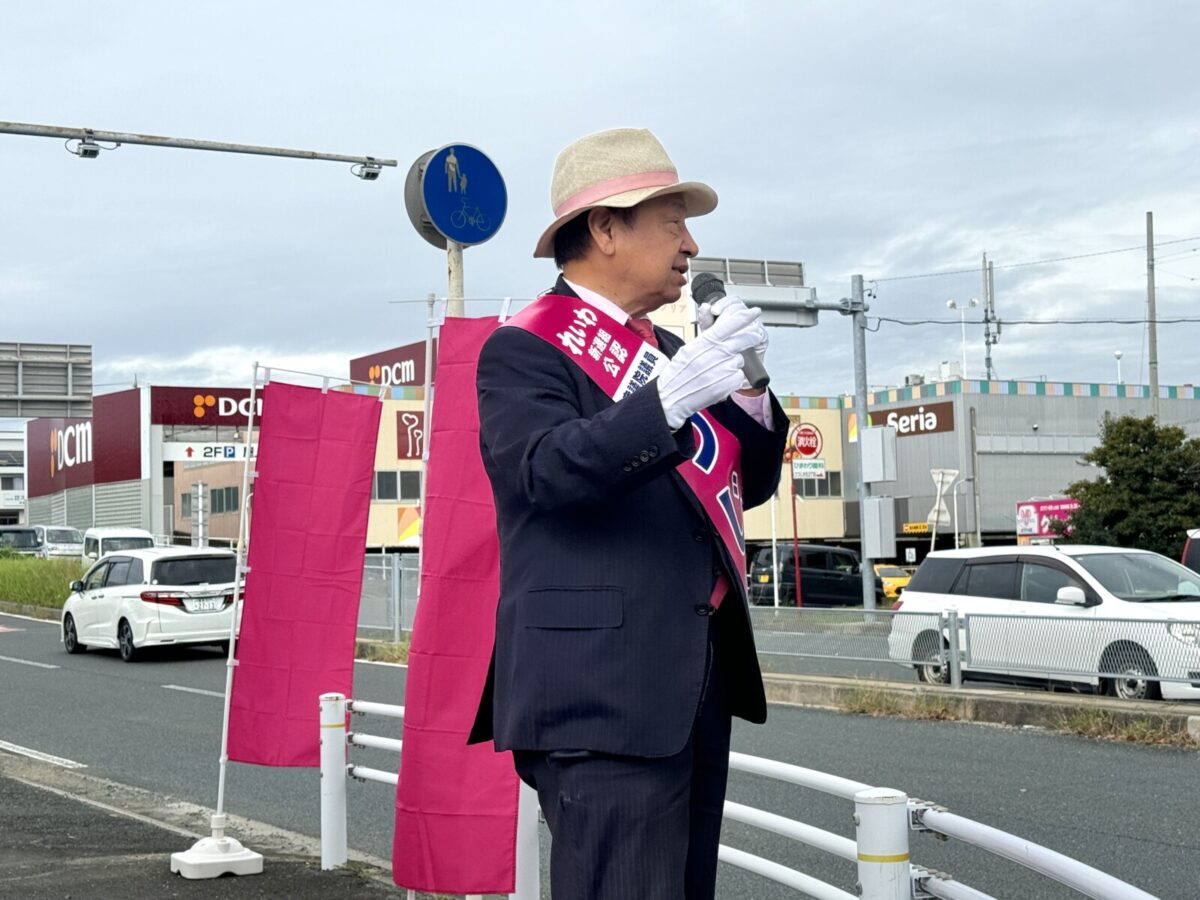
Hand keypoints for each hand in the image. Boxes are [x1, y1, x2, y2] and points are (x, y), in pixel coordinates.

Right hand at [656, 306, 763, 428]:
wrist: (672, 398)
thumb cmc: (678, 373)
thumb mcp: (688, 348)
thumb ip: (704, 331)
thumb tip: (707, 307)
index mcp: (705, 342)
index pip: (729, 325)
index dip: (744, 317)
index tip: (755, 312)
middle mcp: (715, 354)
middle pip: (743, 340)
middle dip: (751, 336)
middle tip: (753, 336)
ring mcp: (723, 369)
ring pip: (740, 360)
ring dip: (733, 363)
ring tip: (717, 370)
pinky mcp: (728, 384)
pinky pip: (739, 376)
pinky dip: (732, 379)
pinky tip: (719, 381)